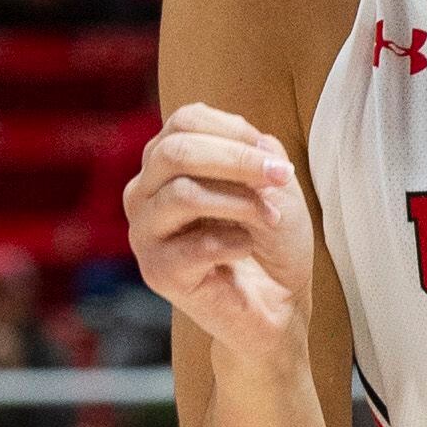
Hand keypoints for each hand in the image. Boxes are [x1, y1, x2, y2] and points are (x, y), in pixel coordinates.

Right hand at [125, 103, 314, 361]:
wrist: (276, 305)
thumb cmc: (270, 240)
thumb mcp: (273, 185)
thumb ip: (256, 155)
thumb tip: (249, 144)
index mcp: (166, 162)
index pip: (184, 121)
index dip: (234, 131)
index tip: (275, 158)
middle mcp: (145, 192)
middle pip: (175, 151)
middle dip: (236, 160)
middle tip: (280, 177)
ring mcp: (146, 232)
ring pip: (182, 194)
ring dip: (239, 202)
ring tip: (271, 218)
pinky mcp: (158, 272)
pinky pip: (196, 244)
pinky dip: (235, 242)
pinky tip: (247, 249)